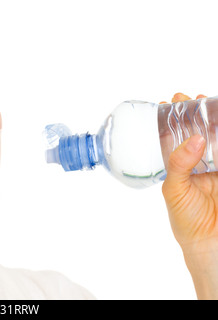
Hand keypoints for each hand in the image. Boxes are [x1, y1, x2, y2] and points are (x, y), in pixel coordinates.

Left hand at [161, 93, 217, 298]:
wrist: (209, 242)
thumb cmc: (186, 219)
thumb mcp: (174, 189)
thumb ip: (179, 163)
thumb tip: (193, 138)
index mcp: (182, 164)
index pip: (178, 135)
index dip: (175, 118)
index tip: (171, 101)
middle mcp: (201, 160)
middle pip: (200, 129)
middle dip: (196, 112)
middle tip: (190, 98)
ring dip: (214, 118)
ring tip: (206, 102)